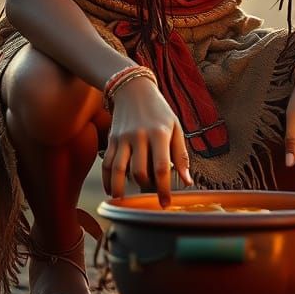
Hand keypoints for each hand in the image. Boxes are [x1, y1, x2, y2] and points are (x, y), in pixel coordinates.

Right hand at [101, 76, 192, 206]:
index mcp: (160, 133)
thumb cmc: (159, 111)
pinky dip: (108, 179)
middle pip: (140, 171)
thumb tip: (187, 181)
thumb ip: (181, 155)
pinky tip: (111, 190)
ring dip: (121, 188)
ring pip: (119, 169)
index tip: (165, 203)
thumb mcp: (176, 127)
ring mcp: (123, 137)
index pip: (162, 166)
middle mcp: (140, 136)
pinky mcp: (111, 139)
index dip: (164, 188)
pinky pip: (107, 163)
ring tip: (124, 200)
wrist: (134, 89)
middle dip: (145, 186)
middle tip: (150, 193)